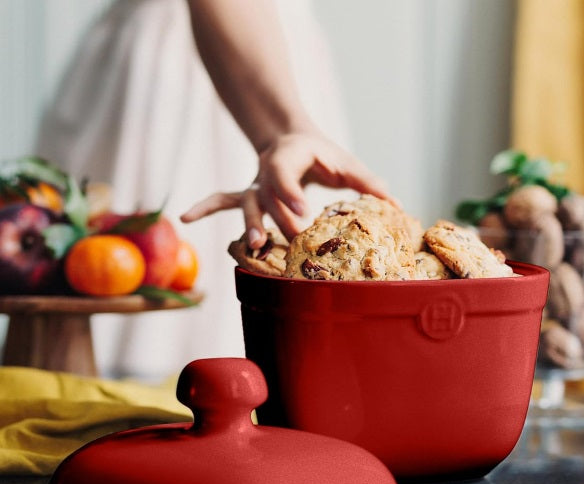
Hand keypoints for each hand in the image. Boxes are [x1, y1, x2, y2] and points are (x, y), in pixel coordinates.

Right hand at [181, 132, 393, 247]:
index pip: (286, 174)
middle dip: (276, 219)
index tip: (304, 211)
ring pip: (246, 205)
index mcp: (290, 156)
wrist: (289, 136)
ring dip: (248, 225)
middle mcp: (267, 172)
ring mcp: (255, 185)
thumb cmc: (321, 153)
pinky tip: (185, 218)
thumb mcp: (345, 162)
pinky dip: (204, 208)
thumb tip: (399, 206)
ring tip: (253, 245)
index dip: (291, 192)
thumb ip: (369, 183)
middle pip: (266, 196)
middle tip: (288, 239)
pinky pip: (222, 201)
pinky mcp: (249, 196)